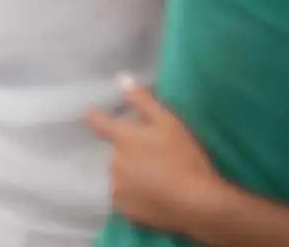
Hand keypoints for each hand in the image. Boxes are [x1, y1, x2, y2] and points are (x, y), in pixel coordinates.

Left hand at [86, 78, 228, 237]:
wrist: (198, 205)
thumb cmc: (184, 159)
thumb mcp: (169, 123)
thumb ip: (143, 100)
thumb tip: (121, 79)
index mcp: (122, 139)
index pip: (97, 122)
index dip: (94, 116)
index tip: (90, 113)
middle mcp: (113, 164)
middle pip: (113, 152)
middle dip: (127, 152)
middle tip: (151, 157)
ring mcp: (117, 189)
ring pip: (119, 176)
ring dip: (129, 175)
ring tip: (155, 179)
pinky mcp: (125, 211)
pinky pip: (125, 197)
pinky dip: (134, 195)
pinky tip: (152, 195)